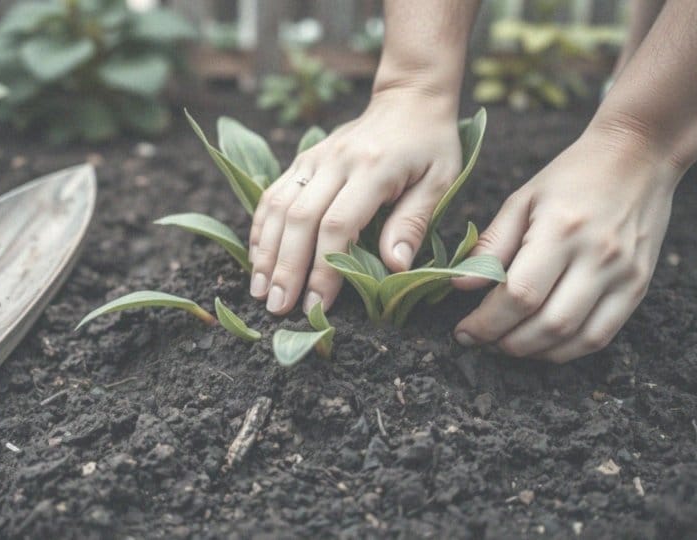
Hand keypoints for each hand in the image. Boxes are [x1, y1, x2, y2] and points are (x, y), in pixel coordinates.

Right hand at [248, 90, 461, 314]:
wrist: (407, 100)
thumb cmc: (430, 145)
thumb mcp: (440, 182)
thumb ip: (414, 222)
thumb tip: (395, 266)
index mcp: (373, 169)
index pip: (338, 224)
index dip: (324, 267)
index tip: (316, 303)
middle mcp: (336, 161)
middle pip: (300, 219)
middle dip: (286, 268)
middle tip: (278, 307)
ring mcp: (314, 158)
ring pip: (278, 207)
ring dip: (266, 252)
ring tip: (261, 291)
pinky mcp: (302, 159)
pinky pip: (272, 194)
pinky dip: (261, 227)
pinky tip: (256, 258)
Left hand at [452, 130, 684, 362]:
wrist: (638, 156)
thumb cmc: (572, 176)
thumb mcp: (522, 199)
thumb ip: (491, 245)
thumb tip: (459, 284)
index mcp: (561, 230)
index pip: (520, 295)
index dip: (487, 322)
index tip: (464, 331)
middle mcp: (598, 256)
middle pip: (547, 324)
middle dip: (506, 342)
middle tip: (481, 340)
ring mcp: (624, 275)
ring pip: (575, 338)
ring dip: (534, 352)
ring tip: (507, 344)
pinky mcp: (639, 286)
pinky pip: (601, 336)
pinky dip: (567, 350)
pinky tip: (542, 345)